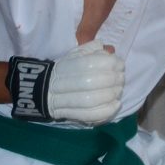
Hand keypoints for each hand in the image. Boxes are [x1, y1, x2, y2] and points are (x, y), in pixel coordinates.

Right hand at [6, 40, 123, 123]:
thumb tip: (107, 49)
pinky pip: (90, 115)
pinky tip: (116, 104)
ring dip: (111, 94)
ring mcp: (66, 100)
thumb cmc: (65, 69)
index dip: (109, 63)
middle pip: (93, 82)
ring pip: (92, 100)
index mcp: (67, 65)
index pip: (91, 63)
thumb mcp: (75, 54)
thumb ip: (91, 49)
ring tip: (119, 90)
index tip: (119, 64)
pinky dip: (106, 111)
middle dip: (113, 79)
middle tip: (121, 77)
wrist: (42, 90)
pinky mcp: (71, 115)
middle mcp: (65, 82)